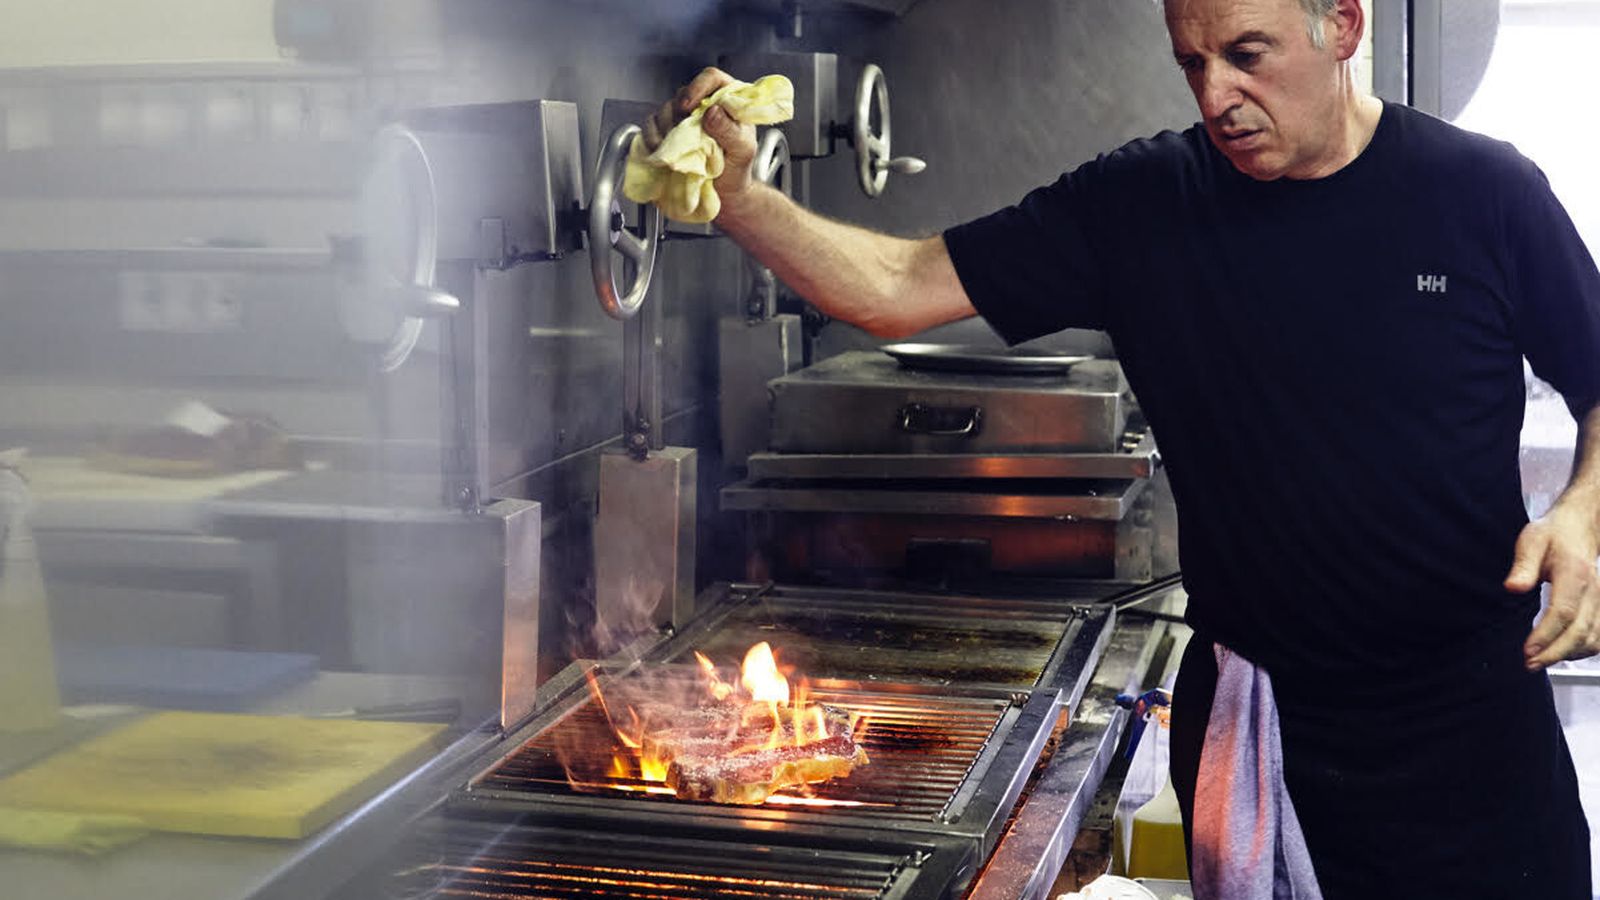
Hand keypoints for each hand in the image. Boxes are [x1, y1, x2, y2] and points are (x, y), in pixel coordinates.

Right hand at [644, 67, 758, 206]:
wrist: (725, 192)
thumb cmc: (738, 168)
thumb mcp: (743, 150)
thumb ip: (730, 130)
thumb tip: (712, 112)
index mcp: (727, 99)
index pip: (711, 78)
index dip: (698, 87)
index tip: (689, 107)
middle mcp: (703, 103)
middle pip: (683, 94)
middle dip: (680, 115)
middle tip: (686, 137)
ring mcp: (683, 117)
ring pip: (665, 109)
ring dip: (666, 129)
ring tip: (676, 148)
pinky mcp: (667, 131)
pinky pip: (651, 125)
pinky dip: (652, 137)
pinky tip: (660, 150)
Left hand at [1506, 499, 1599, 669]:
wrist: (1580, 528)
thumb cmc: (1553, 535)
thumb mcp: (1532, 541)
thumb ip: (1523, 566)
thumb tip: (1512, 588)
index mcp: (1574, 574)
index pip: (1563, 612)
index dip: (1546, 635)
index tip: (1527, 650)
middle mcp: (1595, 590)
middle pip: (1580, 631)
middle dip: (1555, 653)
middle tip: (1529, 664)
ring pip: (1594, 638)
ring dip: (1569, 655)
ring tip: (1541, 661)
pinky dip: (1583, 650)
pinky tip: (1562, 653)